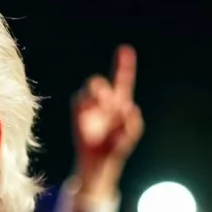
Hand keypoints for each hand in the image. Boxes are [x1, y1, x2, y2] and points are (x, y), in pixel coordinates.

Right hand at [70, 45, 143, 196]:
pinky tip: (87, 112)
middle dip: (102, 89)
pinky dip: (83, 102)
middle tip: (108, 101)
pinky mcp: (78, 113)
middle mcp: (105, 101)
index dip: (124, 66)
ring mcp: (90, 107)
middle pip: (101, 83)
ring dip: (95, 94)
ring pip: (90, 88)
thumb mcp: (130, 135)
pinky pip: (78, 99)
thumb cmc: (116, 147)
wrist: (98, 161)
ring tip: (98, 104)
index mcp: (120, 103)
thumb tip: (129, 108)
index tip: (125, 50)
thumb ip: (133, 123)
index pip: (123, 81)